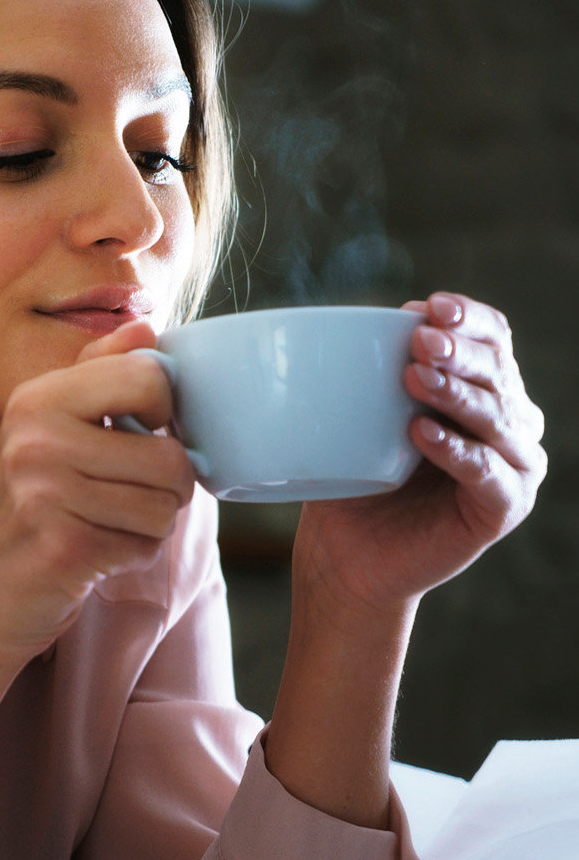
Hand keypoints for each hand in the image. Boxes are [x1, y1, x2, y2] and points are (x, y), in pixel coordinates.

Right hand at [0, 320, 196, 665]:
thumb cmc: (25, 513)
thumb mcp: (49, 430)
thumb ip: (99, 374)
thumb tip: (148, 325)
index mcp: (36, 397)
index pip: (150, 376)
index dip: (167, 413)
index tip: (141, 437)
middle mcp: (35, 437)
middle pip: (171, 453)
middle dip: (165, 486)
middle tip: (122, 497)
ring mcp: (44, 492)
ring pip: (166, 504)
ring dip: (148, 526)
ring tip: (101, 526)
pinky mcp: (62, 546)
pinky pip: (145, 545)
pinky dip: (130, 557)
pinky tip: (91, 556)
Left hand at [293, 292, 546, 615]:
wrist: (346, 552)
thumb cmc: (354, 475)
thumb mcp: (360, 415)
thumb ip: (373, 371)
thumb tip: (366, 321)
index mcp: (484, 388)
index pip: (493, 338)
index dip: (470, 318)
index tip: (429, 307)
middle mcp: (511, 422)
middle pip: (499, 373)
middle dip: (461, 352)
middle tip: (422, 341)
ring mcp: (514, 466)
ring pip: (498, 418)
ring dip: (457, 395)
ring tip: (414, 379)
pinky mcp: (503, 509)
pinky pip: (487, 473)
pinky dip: (457, 451)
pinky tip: (422, 434)